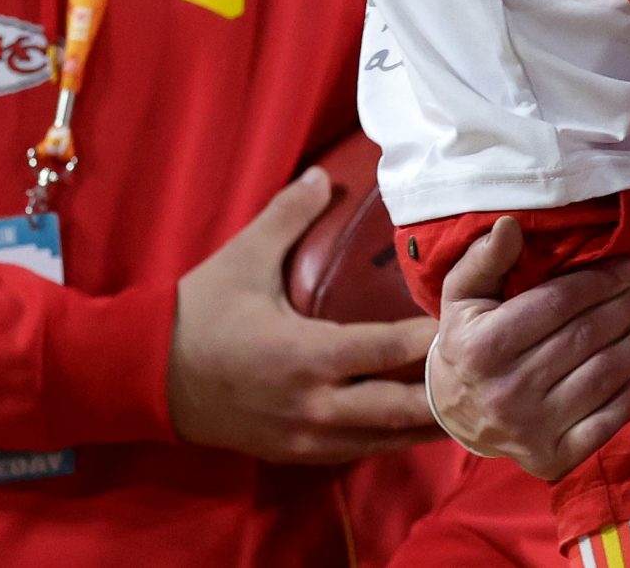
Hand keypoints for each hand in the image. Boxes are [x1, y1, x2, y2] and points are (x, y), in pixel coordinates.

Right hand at [167, 168, 440, 462]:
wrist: (147, 377)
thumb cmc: (198, 315)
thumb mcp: (242, 259)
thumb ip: (288, 216)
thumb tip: (326, 175)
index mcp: (305, 355)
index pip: (386, 350)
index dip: (429, 339)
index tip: (464, 321)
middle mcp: (313, 405)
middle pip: (398, 409)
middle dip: (442, 394)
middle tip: (481, 372)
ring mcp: (306, 437)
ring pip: (383, 440)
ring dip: (423, 423)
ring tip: (464, 402)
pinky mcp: (296, 453)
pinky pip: (357, 452)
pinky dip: (389, 439)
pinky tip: (412, 425)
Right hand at [423, 215, 629, 479]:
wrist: (455, 413)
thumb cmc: (468, 341)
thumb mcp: (463, 295)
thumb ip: (484, 258)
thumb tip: (509, 225)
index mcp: (483, 347)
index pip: (556, 305)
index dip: (600, 282)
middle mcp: (505, 390)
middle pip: (585, 339)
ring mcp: (530, 429)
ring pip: (600, 378)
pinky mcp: (551, 458)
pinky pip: (602, 427)